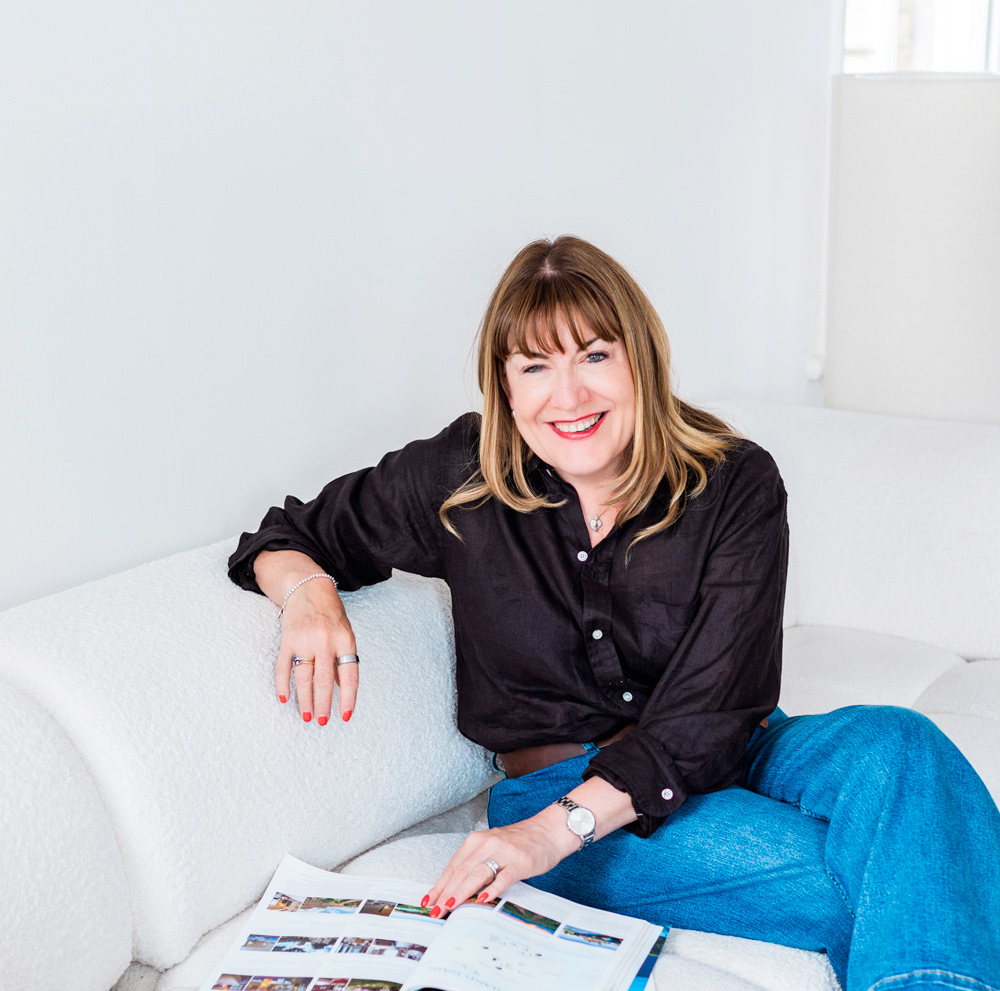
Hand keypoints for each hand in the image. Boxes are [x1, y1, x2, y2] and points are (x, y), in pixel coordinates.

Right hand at [276, 579, 358, 725]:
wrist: (309, 587)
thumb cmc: (331, 614)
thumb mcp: (346, 633)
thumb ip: (343, 659)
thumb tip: (341, 688)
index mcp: (345, 641)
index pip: (349, 676)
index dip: (348, 699)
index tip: (345, 716)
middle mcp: (325, 642)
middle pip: (324, 681)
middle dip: (323, 705)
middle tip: (322, 721)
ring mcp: (305, 641)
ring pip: (303, 678)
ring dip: (304, 700)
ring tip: (307, 716)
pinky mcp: (287, 640)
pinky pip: (283, 667)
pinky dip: (283, 685)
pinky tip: (284, 699)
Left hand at [422, 806, 578, 915]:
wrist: (549, 830)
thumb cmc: (520, 841)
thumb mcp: (492, 847)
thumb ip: (476, 863)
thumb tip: (454, 889)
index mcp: (477, 841)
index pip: (453, 866)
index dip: (439, 885)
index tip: (428, 901)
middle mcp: (487, 843)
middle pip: (461, 871)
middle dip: (445, 893)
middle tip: (434, 911)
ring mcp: (504, 852)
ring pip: (478, 874)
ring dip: (462, 892)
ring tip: (450, 906)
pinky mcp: (520, 862)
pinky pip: (504, 877)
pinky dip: (493, 888)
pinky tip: (483, 899)